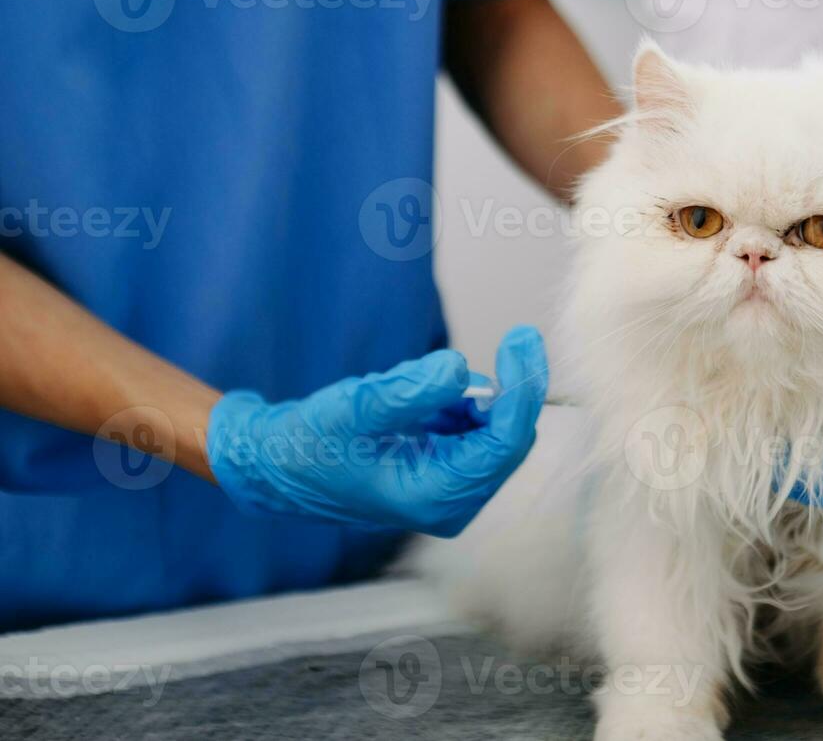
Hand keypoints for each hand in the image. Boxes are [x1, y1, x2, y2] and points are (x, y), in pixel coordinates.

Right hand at [206, 326, 547, 536]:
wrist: (277, 464)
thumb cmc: (309, 443)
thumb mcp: (355, 409)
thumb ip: (409, 391)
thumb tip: (459, 368)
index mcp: (433, 498)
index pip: (504, 444)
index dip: (521, 390)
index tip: (522, 340)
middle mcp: (450, 503)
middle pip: (509, 439)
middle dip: (507, 389)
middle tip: (509, 340)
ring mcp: (449, 491)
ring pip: (494, 432)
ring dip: (474, 397)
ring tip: (415, 388)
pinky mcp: (445, 474)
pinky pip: (473, 431)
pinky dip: (458, 404)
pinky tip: (416, 400)